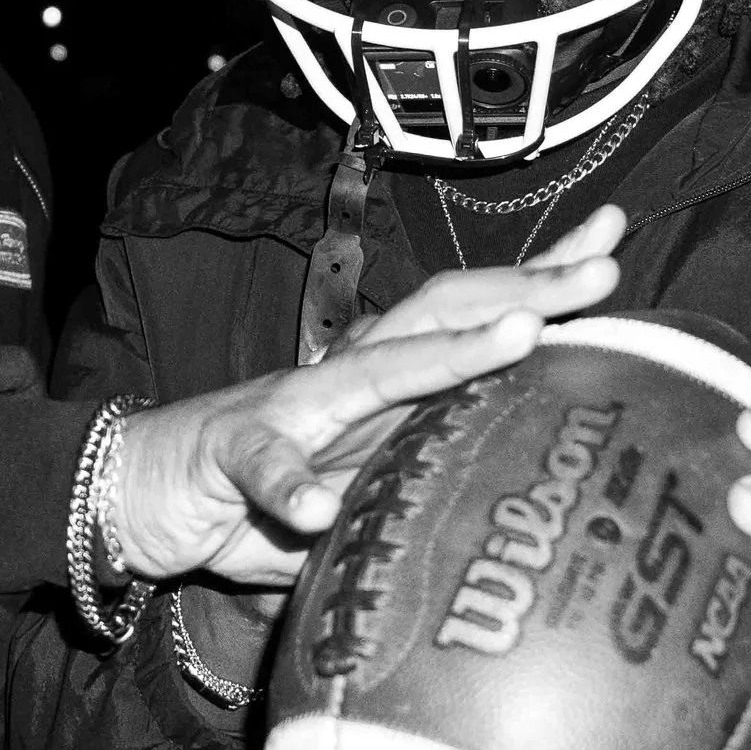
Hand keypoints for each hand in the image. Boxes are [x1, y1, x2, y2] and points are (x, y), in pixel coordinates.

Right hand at [110, 206, 624, 584]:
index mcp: (386, 379)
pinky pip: (266, 469)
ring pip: (378, 371)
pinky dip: (290, 489)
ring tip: (519, 336)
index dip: (542, 276)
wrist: (138, 489)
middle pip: (448, 313)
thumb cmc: (262, 489)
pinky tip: (317, 510)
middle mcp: (350, 375)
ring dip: (449, 355)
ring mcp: (294, 407)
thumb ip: (422, 482)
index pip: (474, 311)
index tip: (612, 239)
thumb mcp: (360, 489)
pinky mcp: (234, 454)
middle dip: (530, 286)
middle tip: (608, 264)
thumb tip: (517, 493)